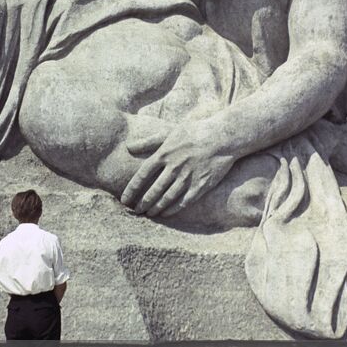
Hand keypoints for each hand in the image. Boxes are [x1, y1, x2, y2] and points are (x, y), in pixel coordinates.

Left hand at [121, 122, 236, 217]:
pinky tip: (166, 214)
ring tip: (149, 215)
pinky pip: (184, 202)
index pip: (142, 175)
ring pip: (167, 198)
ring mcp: (187, 177)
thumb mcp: (169, 132)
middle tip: (135, 211)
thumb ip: (148, 141)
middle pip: (153, 190)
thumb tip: (128, 146)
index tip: (124, 200)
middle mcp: (173, 167)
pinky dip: (173, 209)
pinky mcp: (200, 185)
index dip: (132, 189)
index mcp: (164, 154)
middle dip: (142, 203)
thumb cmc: (194, 132)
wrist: (222, 137)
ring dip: (156, 208)